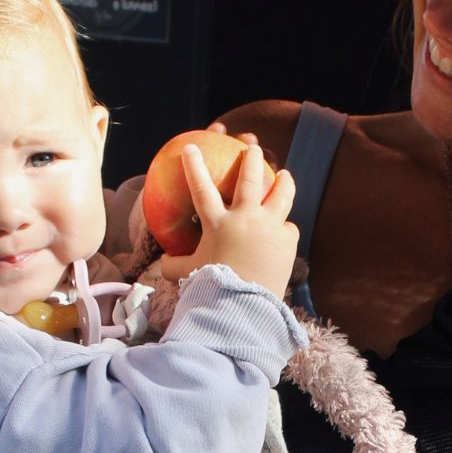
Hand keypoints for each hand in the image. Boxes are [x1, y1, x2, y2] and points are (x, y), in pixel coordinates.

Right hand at [158, 142, 297, 295]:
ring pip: (281, 194)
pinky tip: (285, 229)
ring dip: (284, 181)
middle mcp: (245, 218)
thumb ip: (174, 266)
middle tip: (253, 148)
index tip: (191, 147)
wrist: (243, 305)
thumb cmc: (212, 289)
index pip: (201, 188)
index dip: (194, 166)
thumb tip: (163, 263)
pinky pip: (288, 228)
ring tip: (285, 174)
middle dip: (252, 159)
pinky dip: (285, 228)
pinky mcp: (287, 240)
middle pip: (250, 179)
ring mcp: (269, 226)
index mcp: (217, 223)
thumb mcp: (187, 275)